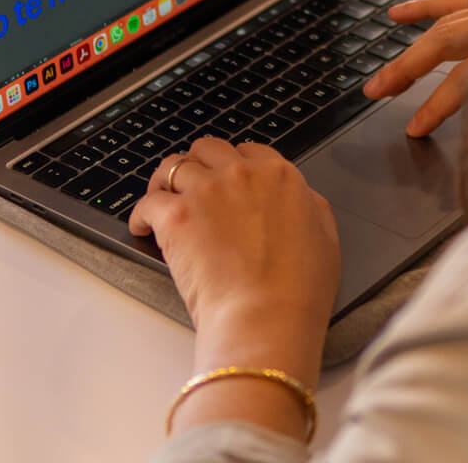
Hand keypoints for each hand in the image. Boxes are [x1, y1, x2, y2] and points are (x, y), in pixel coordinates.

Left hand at [129, 138, 338, 386]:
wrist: (266, 319)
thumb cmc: (298, 290)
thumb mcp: (325, 236)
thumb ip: (309, 204)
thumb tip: (299, 197)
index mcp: (279, 175)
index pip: (248, 150)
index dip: (234, 164)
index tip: (226, 179)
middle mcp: (241, 174)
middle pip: (207, 148)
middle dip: (199, 164)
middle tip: (192, 187)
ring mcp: (206, 191)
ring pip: (173, 167)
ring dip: (166, 182)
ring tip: (162, 199)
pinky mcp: (176, 216)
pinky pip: (148, 201)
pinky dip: (142, 214)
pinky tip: (144, 226)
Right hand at [363, 0, 467, 136]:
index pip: (467, 79)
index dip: (436, 106)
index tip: (414, 128)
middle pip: (445, 41)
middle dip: (407, 67)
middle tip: (377, 90)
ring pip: (447, 20)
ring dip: (413, 42)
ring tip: (385, 67)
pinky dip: (426, 6)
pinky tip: (397, 14)